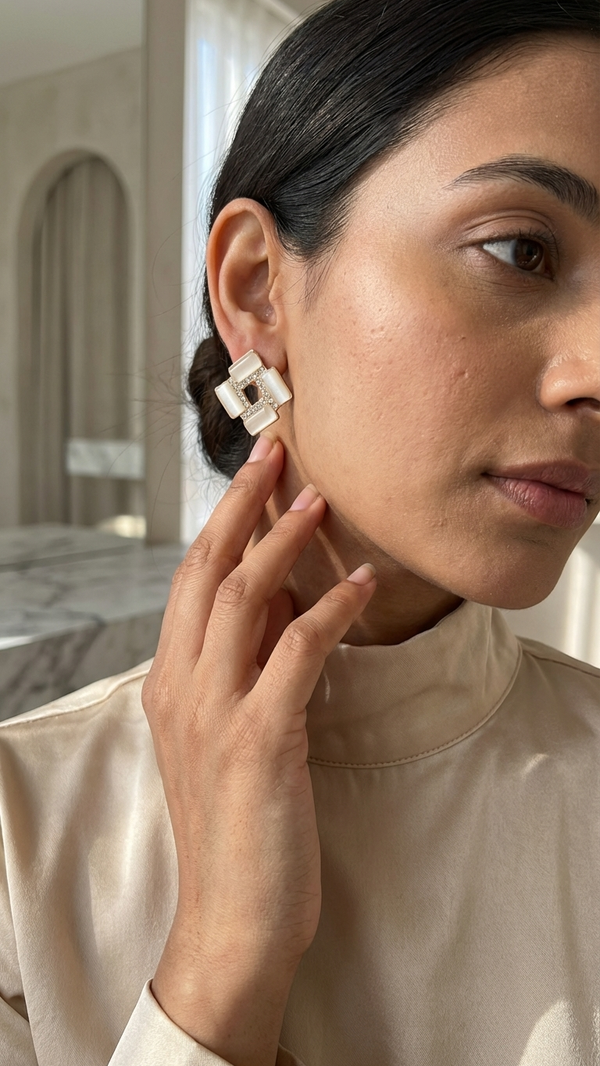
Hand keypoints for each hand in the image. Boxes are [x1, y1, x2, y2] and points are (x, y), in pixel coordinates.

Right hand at [142, 437, 375, 1064]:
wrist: (232, 918)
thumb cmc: (238, 828)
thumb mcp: (224, 738)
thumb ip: (238, 673)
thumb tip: (278, 608)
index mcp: (169, 685)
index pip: (190, 581)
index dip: (222, 521)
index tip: (254, 475)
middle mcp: (182, 688)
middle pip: (207, 571)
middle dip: (241, 504)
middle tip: (276, 452)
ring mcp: (215, 713)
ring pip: (243, 599)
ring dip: (285, 541)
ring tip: (320, 500)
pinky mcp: (258, 742)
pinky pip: (295, 654)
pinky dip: (329, 611)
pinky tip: (359, 586)